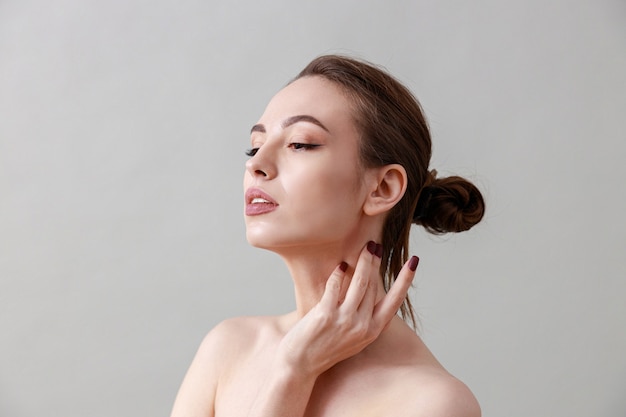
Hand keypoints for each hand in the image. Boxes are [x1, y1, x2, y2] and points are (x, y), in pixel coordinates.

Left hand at [276, 241, 418, 376]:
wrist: (300, 366)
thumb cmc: (325, 348)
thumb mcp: (353, 337)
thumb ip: (363, 317)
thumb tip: (370, 288)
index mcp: (372, 331)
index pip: (395, 300)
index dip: (405, 279)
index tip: (414, 262)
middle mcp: (362, 326)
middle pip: (374, 285)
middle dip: (375, 262)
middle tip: (375, 245)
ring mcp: (345, 320)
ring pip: (360, 282)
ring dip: (363, 261)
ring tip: (365, 247)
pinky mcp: (326, 315)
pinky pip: (336, 286)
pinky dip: (339, 274)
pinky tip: (340, 266)